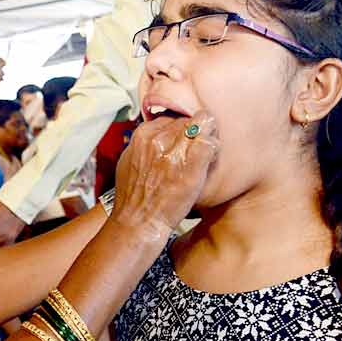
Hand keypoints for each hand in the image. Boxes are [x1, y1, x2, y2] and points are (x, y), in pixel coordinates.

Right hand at [109, 111, 218, 236]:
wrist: (138, 221)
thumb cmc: (133, 197)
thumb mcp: (128, 161)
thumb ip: (143, 145)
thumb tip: (155, 137)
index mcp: (143, 135)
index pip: (171, 119)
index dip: (179, 130)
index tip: (182, 142)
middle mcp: (159, 139)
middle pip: (187, 121)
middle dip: (194, 132)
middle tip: (195, 149)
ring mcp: (177, 152)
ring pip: (203, 127)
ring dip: (206, 138)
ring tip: (204, 155)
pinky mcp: (193, 166)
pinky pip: (211, 144)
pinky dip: (213, 149)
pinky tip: (210, 160)